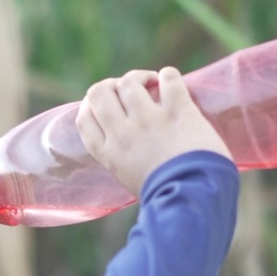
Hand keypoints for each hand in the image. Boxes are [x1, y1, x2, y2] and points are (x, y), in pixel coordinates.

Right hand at [75, 66, 231, 197]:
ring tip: (153, 83)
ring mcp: (148, 120)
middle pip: (98, 93)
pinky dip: (168, 75)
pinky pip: (167, 78)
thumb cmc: (164, 197)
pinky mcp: (177, 112)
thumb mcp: (129, 179)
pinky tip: (171, 82)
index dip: (91, 104)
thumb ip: (122, 157)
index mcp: (108, 153)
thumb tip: (125, 137)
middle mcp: (122, 133)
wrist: (192, 200)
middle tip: (130, 89)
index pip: (84, 117)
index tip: (107, 103)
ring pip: (129, 82)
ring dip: (140, 77)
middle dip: (111, 85)